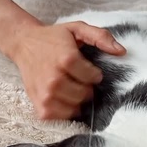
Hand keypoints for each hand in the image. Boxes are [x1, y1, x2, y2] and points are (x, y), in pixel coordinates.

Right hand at [7, 21, 125, 119]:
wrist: (24, 44)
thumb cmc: (52, 38)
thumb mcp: (77, 29)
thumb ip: (101, 37)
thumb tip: (121, 51)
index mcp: (66, 59)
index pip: (93, 78)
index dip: (94, 75)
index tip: (88, 71)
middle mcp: (55, 79)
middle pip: (85, 95)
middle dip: (86, 88)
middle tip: (78, 79)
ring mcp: (46, 95)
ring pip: (74, 108)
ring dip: (76, 100)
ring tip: (70, 88)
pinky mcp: (39, 106)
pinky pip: (60, 117)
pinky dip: (64, 111)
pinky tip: (62, 99)